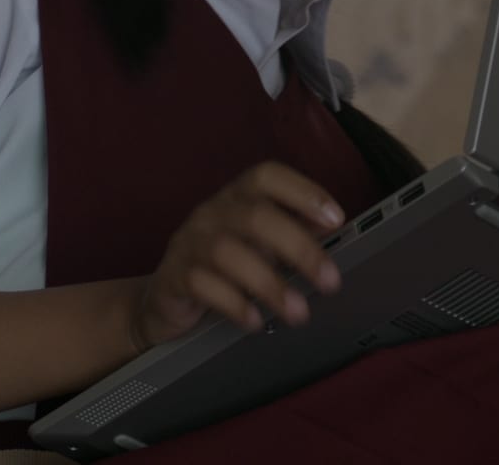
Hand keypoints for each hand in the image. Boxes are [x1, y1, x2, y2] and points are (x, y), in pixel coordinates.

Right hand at [128, 162, 347, 350]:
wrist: (163, 299)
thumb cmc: (221, 265)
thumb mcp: (258, 243)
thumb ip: (291, 230)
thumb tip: (330, 224)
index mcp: (236, 197)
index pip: (267, 177)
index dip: (303, 192)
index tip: (335, 219)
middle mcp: (212, 213)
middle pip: (256, 217)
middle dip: (299, 248)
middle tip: (329, 280)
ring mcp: (189, 243)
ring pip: (228, 253)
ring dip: (270, 284)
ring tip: (298, 311)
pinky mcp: (173, 276)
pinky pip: (202, 285)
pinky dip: (234, 304)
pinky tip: (256, 320)